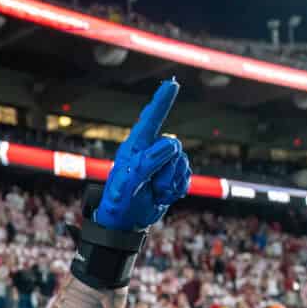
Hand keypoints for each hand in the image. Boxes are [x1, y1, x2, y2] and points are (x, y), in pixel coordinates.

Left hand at [93, 80, 190, 230]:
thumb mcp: (128, 182)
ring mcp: (161, 164)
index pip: (150, 119)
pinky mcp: (171, 176)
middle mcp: (149, 151)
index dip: (162, 101)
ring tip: (154, 192)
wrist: (126, 223)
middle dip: (167, 169)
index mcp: (135, 147)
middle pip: (174, 146)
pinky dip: (177, 189)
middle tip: (151, 187)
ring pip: (183, 162)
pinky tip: (163, 196)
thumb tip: (169, 144)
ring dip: (171, 182)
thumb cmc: (119, 201)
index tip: (171, 84)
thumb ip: (147, 162)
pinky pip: (187, 175)